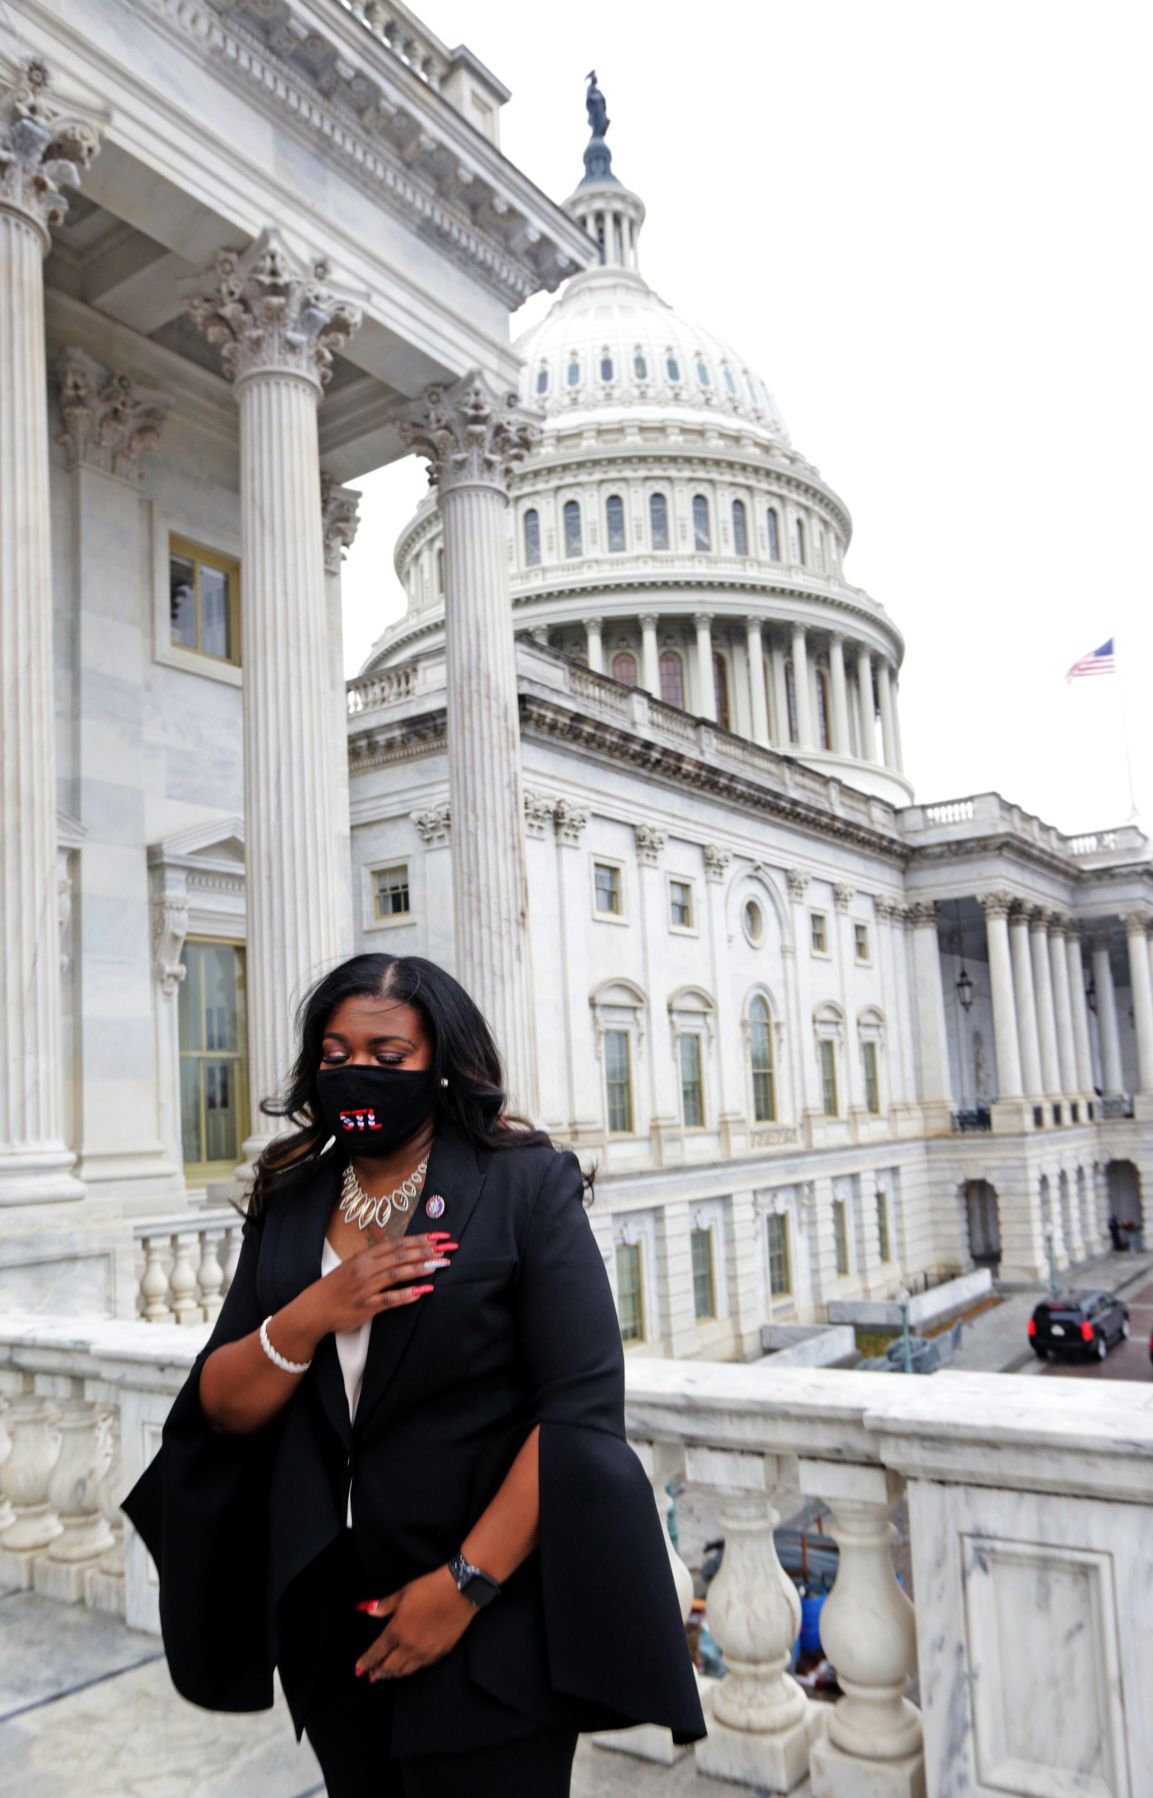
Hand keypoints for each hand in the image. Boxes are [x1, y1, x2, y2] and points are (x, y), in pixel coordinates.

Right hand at [302, 1234, 456, 1335]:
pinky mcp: (366, 1306)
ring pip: (398, 1274)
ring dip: (420, 1268)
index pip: (397, 1243)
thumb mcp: (352, 1266)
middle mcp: (366, 1268)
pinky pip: (390, 1299)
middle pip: (401, 1255)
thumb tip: (401, 1252)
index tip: (439, 1236)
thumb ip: (374, 1260)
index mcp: (364, 1256)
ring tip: (439, 1265)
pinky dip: (407, 1294)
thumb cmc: (335, 1287)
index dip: (420, 1239)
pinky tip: (423, 1291)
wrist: (313, 1309)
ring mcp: (366, 1287)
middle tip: (448, 1249)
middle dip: (426, 1251)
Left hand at [354, 1566, 476, 1679]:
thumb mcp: (404, 1592)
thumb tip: (367, 1610)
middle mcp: (409, 1646)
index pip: (376, 1652)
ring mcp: (426, 1652)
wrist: (460, 1591)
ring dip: (392, 1673)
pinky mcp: (440, 1653)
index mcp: (397, 1630)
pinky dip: (409, 1669)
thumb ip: (384, 1605)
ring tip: (386, 1674)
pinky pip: (420, 1667)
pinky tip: (407, 1667)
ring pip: (404, 1671)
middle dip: (377, 1672)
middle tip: (370, 1675)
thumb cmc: (430, 1588)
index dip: (365, 1662)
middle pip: (389, 1667)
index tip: (358, 1669)